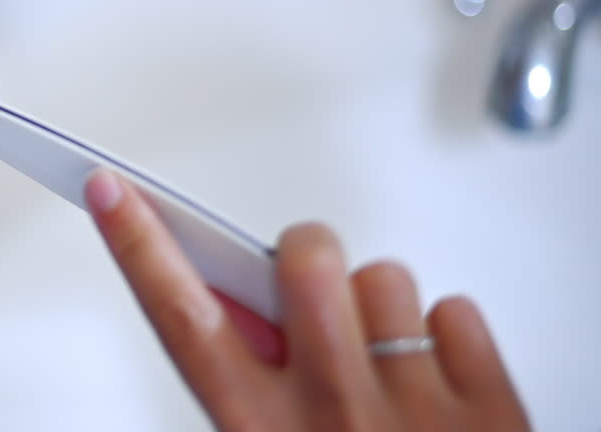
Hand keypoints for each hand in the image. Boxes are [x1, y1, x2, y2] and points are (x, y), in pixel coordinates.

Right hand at [85, 171, 530, 430]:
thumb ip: (251, 384)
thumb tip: (244, 308)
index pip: (180, 317)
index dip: (137, 245)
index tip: (109, 190)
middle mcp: (333, 419)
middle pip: (300, 265)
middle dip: (302, 254)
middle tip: (311, 290)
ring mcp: (415, 411)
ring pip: (383, 279)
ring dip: (378, 307)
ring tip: (382, 364)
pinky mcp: (491, 408)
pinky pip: (454, 310)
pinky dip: (446, 336)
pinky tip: (435, 380)